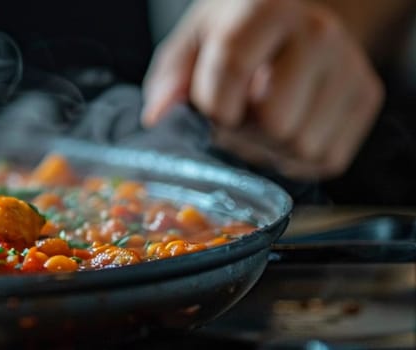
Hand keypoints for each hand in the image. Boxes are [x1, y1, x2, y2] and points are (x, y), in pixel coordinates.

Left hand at [142, 0, 382, 179]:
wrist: (292, 22)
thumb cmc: (233, 35)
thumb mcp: (191, 43)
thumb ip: (169, 79)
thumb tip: (159, 117)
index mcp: (267, 10)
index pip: (234, 68)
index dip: (212, 106)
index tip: (208, 110)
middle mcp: (318, 33)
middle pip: (274, 121)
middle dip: (242, 133)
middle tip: (235, 118)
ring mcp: (350, 66)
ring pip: (300, 146)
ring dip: (267, 149)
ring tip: (259, 121)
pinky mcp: (367, 97)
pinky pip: (325, 158)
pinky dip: (294, 158)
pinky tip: (284, 128)